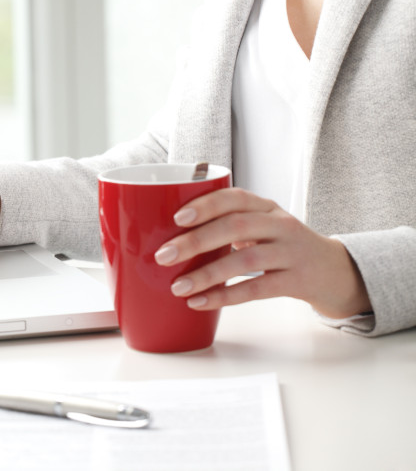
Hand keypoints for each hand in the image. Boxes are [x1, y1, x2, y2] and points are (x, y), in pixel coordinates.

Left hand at [154, 187, 371, 318]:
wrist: (336, 271)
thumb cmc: (284, 247)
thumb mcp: (262, 227)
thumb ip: (227, 226)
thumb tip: (171, 237)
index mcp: (266, 207)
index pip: (235, 197)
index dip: (206, 205)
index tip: (177, 217)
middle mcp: (280, 225)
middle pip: (236, 226)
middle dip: (196, 241)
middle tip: (163, 256)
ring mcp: (291, 252)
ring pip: (246, 260)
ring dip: (207, 274)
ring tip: (177, 287)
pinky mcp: (297, 281)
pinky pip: (257, 289)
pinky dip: (226, 296)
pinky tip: (200, 302)